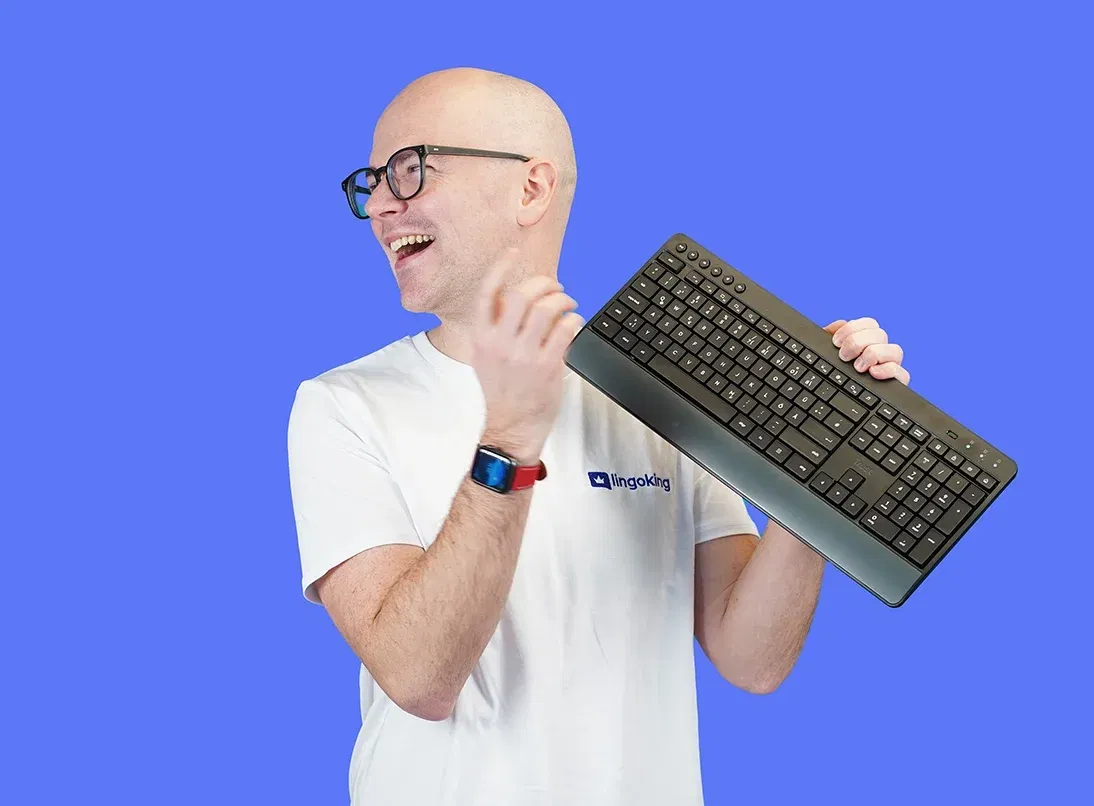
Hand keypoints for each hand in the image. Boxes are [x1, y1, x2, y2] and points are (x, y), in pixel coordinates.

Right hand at [471, 246, 583, 460]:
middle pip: (523, 295)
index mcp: (481, 337)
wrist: (510, 426)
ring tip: (568, 304)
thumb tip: (516, 297)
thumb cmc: (501, 390)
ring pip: (546, 308)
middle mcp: (501, 343)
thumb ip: (496, 327)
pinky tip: (574, 322)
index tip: (514, 253)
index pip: (488, 293)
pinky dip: (574, 319)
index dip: (501, 267)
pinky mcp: (547, 366)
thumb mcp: (485, 356)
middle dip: (544, 283)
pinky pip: (565, 329)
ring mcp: (524, 355)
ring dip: (563, 299)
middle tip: (555, 287)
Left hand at [823, 317, 909, 385]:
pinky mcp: (895, 383)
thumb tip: (837, 326)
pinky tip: (872, 373)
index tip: (836, 342)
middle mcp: (881, 352)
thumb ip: (828, 337)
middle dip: (857, 342)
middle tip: (843, 356)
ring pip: (895, 350)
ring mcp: (890, 367)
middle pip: (880, 334)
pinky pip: (903, 373)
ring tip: (857, 367)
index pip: (870, 324)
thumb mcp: (825, 355)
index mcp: (867, 341)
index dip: (853, 328)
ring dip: (874, 355)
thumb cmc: (830, 374)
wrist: (831, 397)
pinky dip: (889, 370)